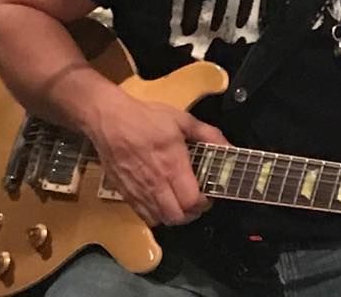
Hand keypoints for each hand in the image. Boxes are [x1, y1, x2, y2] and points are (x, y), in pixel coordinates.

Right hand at [87, 93, 228, 227]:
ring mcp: (138, 192)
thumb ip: (208, 135)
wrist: (110, 121)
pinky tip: (163, 201)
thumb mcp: (183, 120)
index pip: (191, 201)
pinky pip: (144, 217)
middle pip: (177, 217)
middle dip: (192, 213)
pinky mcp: (125, 195)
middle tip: (198, 201)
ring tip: (182, 202)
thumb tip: (230, 147)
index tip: (210, 193)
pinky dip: (157, 215)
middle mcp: (155, 184)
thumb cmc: (147, 119)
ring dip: (175, 216)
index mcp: (172, 165)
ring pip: (160, 220)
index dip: (205, 202)